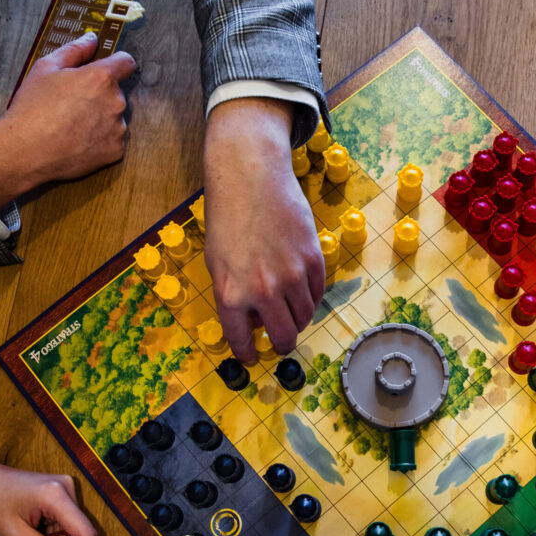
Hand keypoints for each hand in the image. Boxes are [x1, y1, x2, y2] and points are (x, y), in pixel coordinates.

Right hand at [0, 31, 136, 209]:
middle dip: (100, 93)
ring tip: (73, 123)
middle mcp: (115, 102)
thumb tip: (91, 39)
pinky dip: (100, 139)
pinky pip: (113, 139)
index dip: (117, 63)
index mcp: (100, 78)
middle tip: (74, 102)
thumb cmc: (33, 109)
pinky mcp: (115, 151)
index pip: (126, 62)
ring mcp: (117, 129)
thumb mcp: (46, 68)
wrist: (26, 151)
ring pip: (115, 116)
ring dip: (101, 117)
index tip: (109, 67)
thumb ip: (74, 50)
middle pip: (116, 91)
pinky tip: (78, 139)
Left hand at [203, 97, 324, 362]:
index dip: (248, 354)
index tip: (252, 358)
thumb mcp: (218, 263)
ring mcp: (291, 276)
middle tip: (281, 342)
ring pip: (304, 316)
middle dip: (282, 344)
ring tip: (288, 308)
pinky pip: (317, 292)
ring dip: (297, 318)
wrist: (251, 177)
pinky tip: (299, 286)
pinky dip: (310, 296)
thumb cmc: (228, 217)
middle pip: (284, 336)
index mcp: (231, 294)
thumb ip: (234, 297)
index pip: (243, 341)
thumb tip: (253, 324)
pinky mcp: (313, 259)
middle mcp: (262, 290)